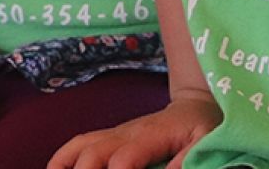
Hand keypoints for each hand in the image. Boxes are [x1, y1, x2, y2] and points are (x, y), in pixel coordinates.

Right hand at [48, 93, 219, 168]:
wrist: (194, 106)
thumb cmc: (202, 126)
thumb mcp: (206, 141)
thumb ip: (188, 159)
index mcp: (149, 137)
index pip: (123, 159)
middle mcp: (125, 133)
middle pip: (93, 153)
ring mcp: (114, 133)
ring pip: (80, 146)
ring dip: (64, 165)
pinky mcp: (110, 136)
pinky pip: (80, 143)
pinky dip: (63, 157)